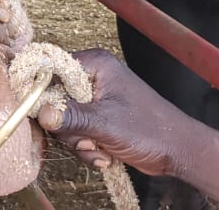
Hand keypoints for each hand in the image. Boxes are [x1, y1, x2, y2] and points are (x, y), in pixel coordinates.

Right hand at [38, 49, 202, 177]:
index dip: (42, 91)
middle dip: (68, 127)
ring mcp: (95, 99)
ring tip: (100, 148)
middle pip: (55, 98)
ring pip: (64, 119)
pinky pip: (76, 131)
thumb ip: (71, 117)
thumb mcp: (105, 123)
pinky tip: (105, 154)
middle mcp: (93, 78)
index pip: (52, 69)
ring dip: (79, 141)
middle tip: (86, 138)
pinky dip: (87, 146)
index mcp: (95, 65)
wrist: (179, 152)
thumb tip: (40, 112)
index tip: (42, 113)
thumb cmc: (150, 129)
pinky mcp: (98, 117)